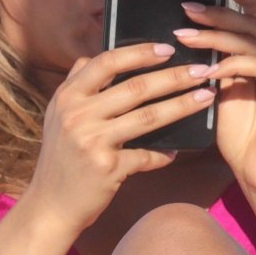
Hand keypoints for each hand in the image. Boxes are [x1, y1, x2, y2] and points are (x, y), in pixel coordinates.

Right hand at [25, 42, 217, 232]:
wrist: (50, 205)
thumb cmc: (59, 159)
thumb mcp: (56, 117)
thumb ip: (74, 86)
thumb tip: (91, 57)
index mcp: (68, 97)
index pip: (106, 63)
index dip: (139, 53)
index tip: (167, 49)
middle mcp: (78, 115)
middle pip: (135, 88)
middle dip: (174, 77)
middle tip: (201, 72)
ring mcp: (92, 141)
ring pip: (148, 117)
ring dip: (181, 106)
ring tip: (205, 98)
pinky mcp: (107, 168)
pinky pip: (146, 156)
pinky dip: (163, 154)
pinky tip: (178, 151)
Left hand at [175, 0, 255, 200]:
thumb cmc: (240, 139)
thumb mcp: (219, 91)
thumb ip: (215, 62)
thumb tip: (190, 35)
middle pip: (251, 20)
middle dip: (216, 11)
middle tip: (185, 9)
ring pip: (252, 39)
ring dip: (216, 35)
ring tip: (185, 36)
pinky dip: (231, 63)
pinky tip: (208, 70)